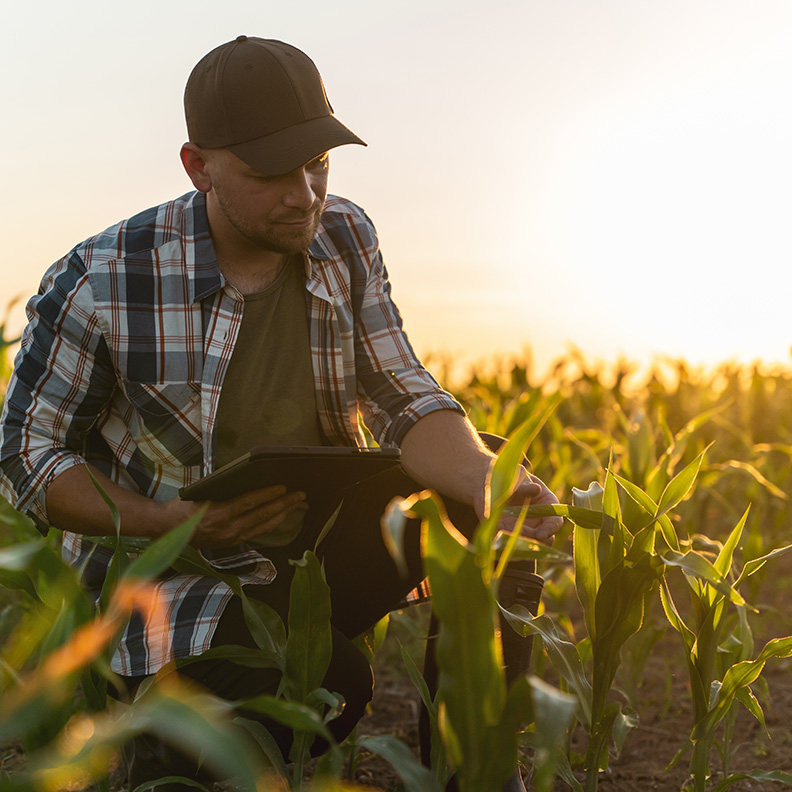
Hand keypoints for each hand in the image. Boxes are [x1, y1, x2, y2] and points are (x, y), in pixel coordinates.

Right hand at [164, 485, 306, 548]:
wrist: (168, 531)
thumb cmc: (184, 507)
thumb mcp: (202, 493)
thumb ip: (223, 488)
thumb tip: (248, 478)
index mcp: (219, 514)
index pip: (250, 502)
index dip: (269, 495)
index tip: (284, 487)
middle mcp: (228, 528)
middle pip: (263, 515)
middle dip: (284, 504)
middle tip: (300, 495)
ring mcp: (232, 538)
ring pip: (264, 525)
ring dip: (283, 514)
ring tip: (297, 504)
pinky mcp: (233, 543)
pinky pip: (258, 532)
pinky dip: (272, 522)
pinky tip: (281, 515)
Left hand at [474, 466, 562, 544]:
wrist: (490, 482)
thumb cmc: (510, 477)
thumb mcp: (517, 477)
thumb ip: (524, 485)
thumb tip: (535, 489)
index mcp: (547, 505)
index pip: (555, 521)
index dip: (550, 528)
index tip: (540, 533)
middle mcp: (539, 521)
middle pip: (546, 539)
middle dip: (535, 540)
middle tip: (520, 534)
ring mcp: (525, 529)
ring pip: (529, 544)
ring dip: (520, 543)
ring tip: (506, 531)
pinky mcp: (508, 534)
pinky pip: (510, 544)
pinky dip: (506, 543)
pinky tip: (498, 534)